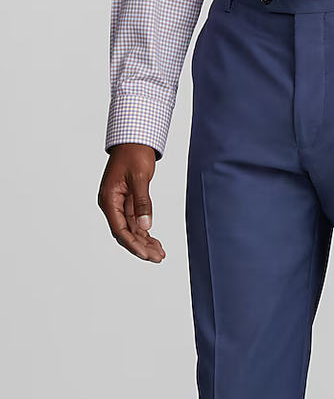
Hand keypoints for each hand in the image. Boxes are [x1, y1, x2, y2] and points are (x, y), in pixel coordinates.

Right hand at [98, 143, 164, 262]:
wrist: (134, 140)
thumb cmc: (133, 154)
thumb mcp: (140, 178)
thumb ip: (142, 203)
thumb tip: (145, 226)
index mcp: (109, 199)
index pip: (120, 229)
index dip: (133, 244)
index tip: (146, 255)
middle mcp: (112, 205)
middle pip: (126, 233)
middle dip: (141, 247)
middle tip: (158, 258)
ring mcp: (120, 205)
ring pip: (132, 230)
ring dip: (146, 243)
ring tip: (160, 254)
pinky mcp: (129, 202)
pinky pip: (136, 223)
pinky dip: (146, 233)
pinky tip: (156, 243)